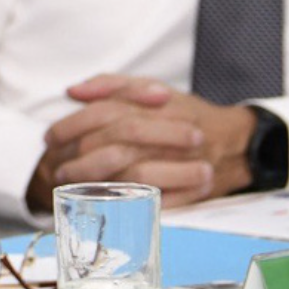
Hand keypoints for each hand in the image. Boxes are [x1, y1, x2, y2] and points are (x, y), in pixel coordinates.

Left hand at [24, 74, 255, 214]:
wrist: (239, 142)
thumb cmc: (187, 114)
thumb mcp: (152, 88)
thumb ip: (112, 85)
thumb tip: (73, 91)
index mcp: (159, 106)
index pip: (107, 113)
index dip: (73, 124)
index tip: (50, 136)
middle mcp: (171, 134)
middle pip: (117, 145)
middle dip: (80, 158)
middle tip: (56, 167)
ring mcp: (184, 164)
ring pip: (135, 174)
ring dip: (99, 182)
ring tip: (74, 186)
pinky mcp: (195, 192)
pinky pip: (159, 200)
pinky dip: (130, 202)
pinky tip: (107, 203)